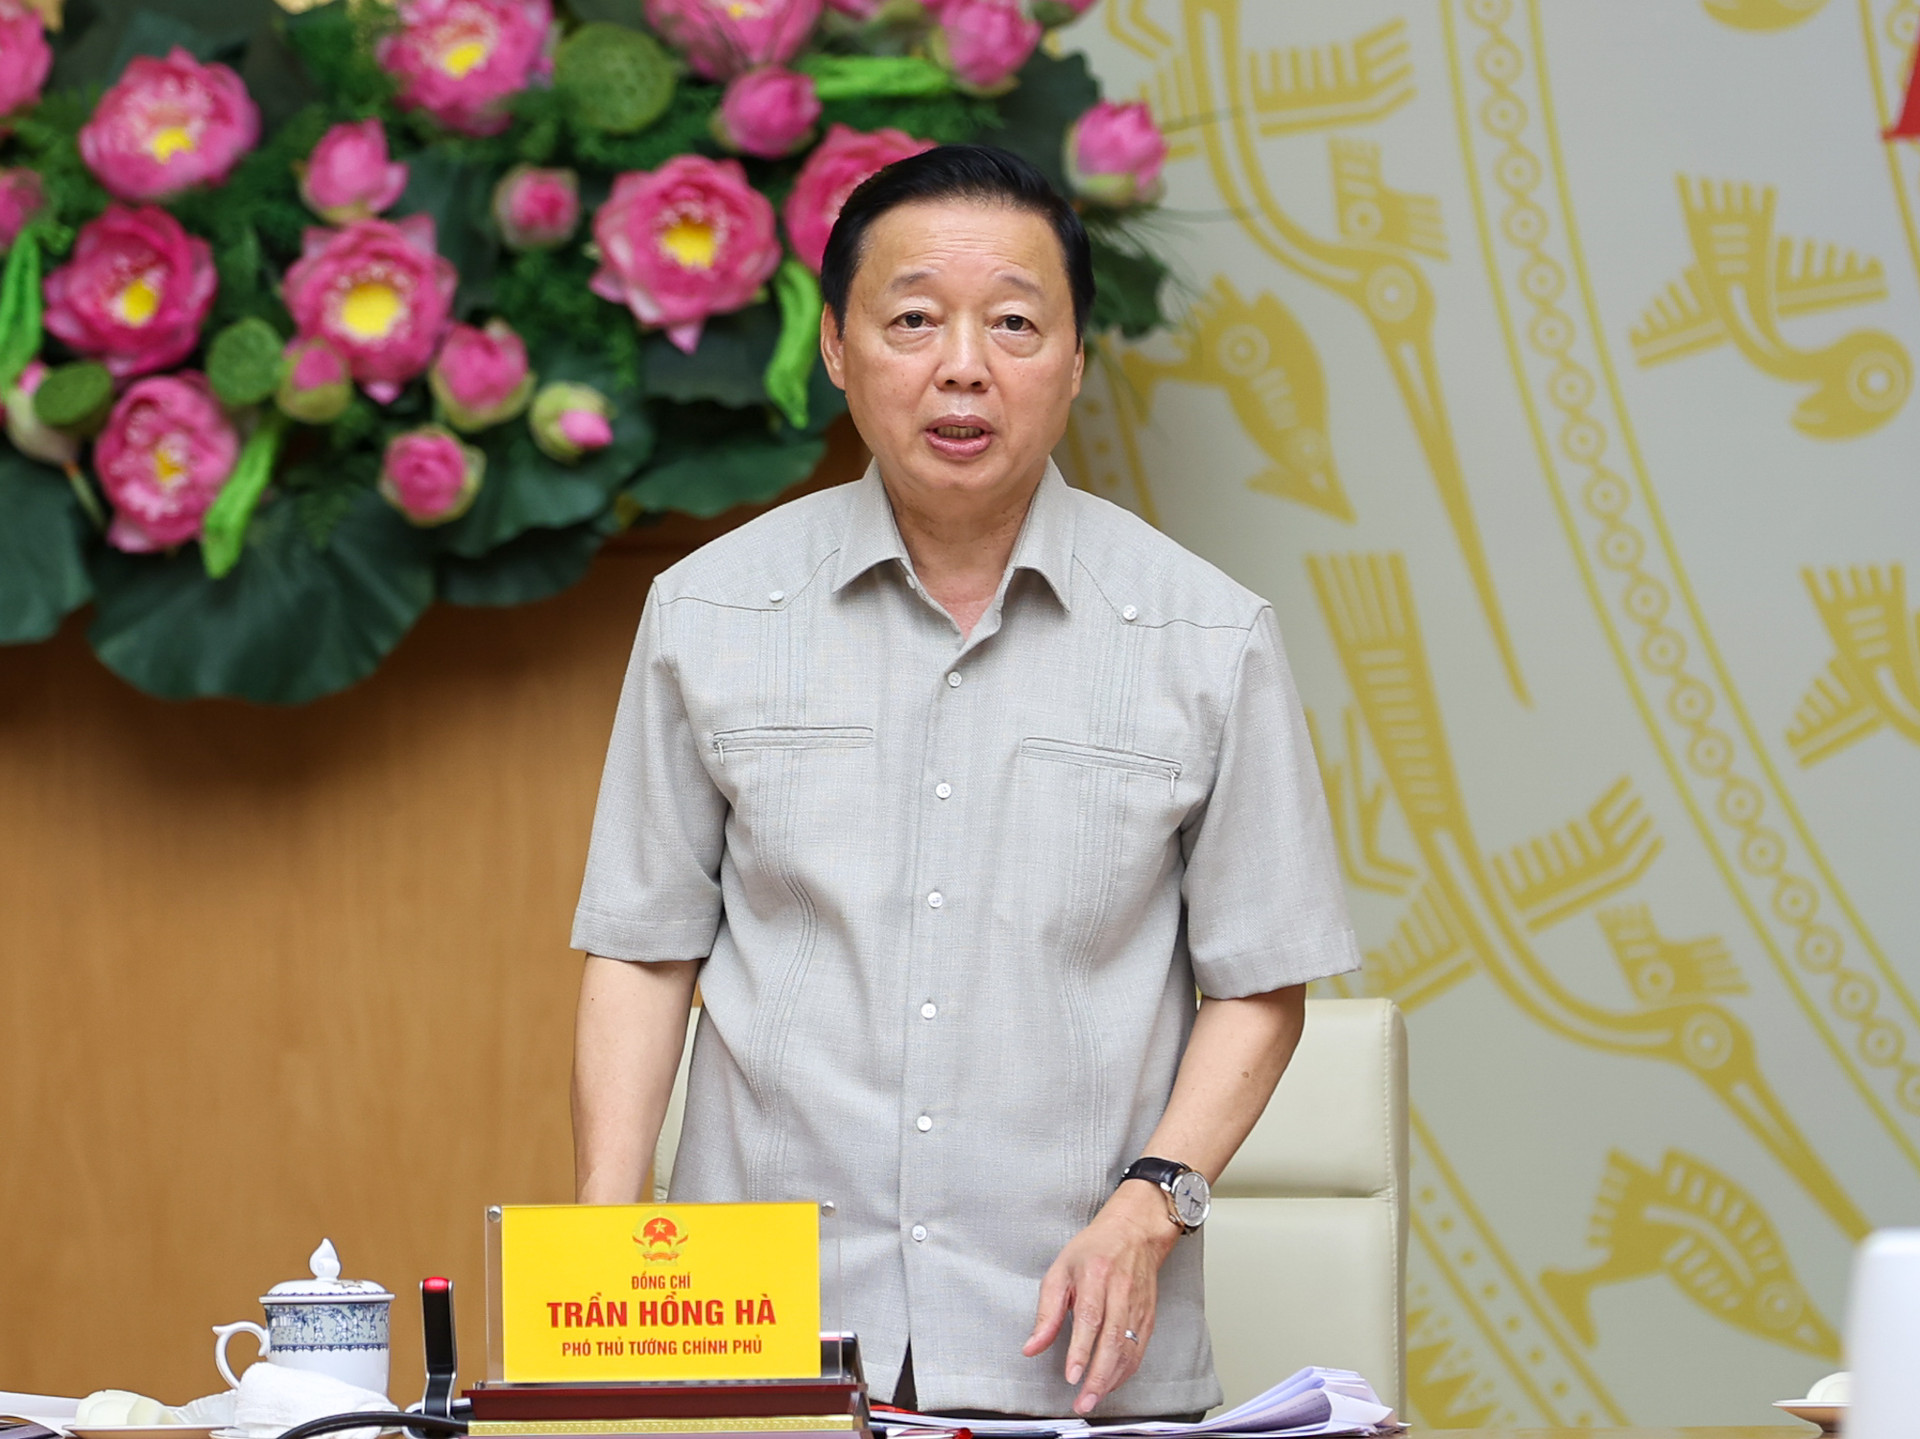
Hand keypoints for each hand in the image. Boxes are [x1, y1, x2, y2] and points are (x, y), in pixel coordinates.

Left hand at [1022, 1180, 1181, 1414]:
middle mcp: (1120, 1292)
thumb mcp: (1060, 1271)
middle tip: (1083, 1401)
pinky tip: (1110, 1384)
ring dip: (1111, 1380)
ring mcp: (1138, 1306)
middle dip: (1097, 1376)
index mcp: (1096, 1276)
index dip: (1081, 1350)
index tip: (1072, 1375)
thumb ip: (1047, 1312)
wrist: (1134, 1232)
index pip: (1090, 1318)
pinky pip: (1139, 1351)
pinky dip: (1125, 1372)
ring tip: (1093, 1399)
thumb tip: (1032, 1346)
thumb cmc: (1094, 1249)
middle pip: (1112, 1340)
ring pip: (1128, 1350)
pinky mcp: (1148, 1317)